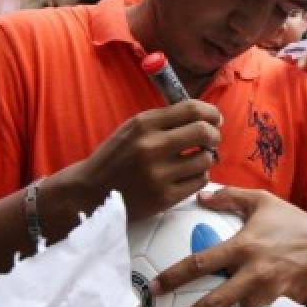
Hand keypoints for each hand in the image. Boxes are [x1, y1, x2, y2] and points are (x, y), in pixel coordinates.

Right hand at [56, 100, 220, 220]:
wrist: (91, 192)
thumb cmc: (116, 157)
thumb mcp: (133, 129)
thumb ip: (165, 120)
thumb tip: (204, 116)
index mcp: (144, 124)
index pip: (192, 109)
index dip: (211, 112)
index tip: (215, 119)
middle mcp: (152, 147)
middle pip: (204, 132)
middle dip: (214, 134)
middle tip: (211, 139)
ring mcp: (159, 174)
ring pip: (205, 159)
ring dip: (206, 157)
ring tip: (195, 159)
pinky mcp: (165, 197)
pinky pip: (199, 181)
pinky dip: (198, 176)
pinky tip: (186, 175)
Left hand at [150, 188, 306, 306]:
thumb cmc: (293, 221)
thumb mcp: (262, 200)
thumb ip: (229, 196)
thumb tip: (200, 193)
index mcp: (244, 247)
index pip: (201, 263)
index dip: (175, 276)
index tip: (154, 289)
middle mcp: (255, 275)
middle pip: (215, 305)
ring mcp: (271, 297)